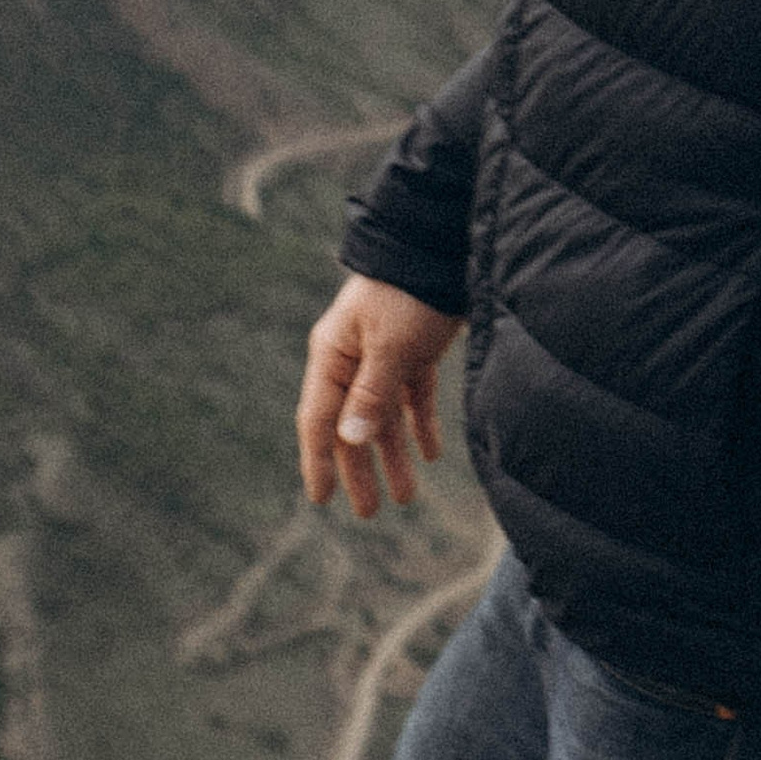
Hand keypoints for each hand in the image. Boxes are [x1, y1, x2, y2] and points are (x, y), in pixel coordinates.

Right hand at [298, 275, 462, 517]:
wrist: (442, 246)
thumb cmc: (409, 292)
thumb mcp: (390, 346)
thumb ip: (372, 394)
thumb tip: (351, 441)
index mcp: (333, 356)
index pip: (318, 420)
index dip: (319, 462)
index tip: (322, 500)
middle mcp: (352, 359)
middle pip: (352, 425)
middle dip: (361, 469)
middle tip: (369, 513)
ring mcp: (382, 355)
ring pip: (383, 416)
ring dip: (394, 455)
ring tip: (408, 496)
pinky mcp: (413, 350)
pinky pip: (411, 397)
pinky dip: (419, 423)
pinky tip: (431, 452)